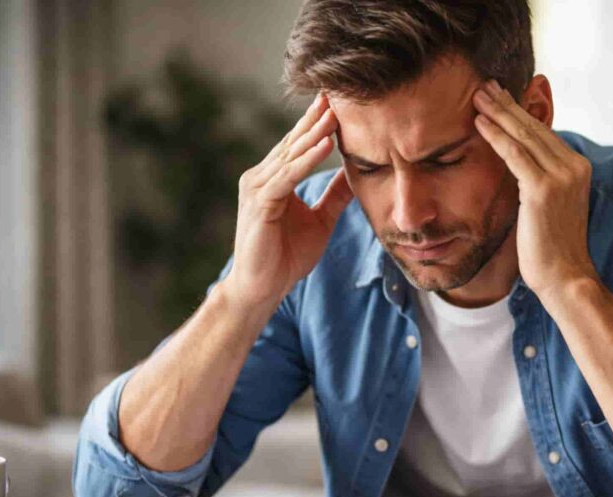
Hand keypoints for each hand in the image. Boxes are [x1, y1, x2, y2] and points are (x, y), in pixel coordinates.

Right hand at [225, 93, 353, 310]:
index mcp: (274, 179)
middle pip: (293, 142)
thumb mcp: (320, 221)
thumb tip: (355, 175)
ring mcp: (257, 188)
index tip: (339, 102)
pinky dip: (307, 160)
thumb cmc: (286, 258)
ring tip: (336, 113)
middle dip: (316, 118)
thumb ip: (334, 197)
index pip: (298, 144)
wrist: (261, 289)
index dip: (318, 123)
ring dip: (314, 133)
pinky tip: (326, 145)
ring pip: (291, 155)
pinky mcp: (260, 203)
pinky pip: (288, 176)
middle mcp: (260, 177)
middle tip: (337, 91)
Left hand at [472, 80, 597, 300]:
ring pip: (524, 135)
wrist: (564, 278)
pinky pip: (514, 155)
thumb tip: (517, 166)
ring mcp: (561, 176)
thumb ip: (537, 182)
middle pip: (534, 127)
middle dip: (507, 105)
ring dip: (498, 113)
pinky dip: (495, 136)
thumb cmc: (551, 249)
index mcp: (577, 168)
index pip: (543, 133)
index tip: (500, 97)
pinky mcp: (543, 189)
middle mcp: (574, 167)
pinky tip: (479, 123)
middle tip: (485, 86)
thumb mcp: (547, 207)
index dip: (520, 113)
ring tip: (477, 96)